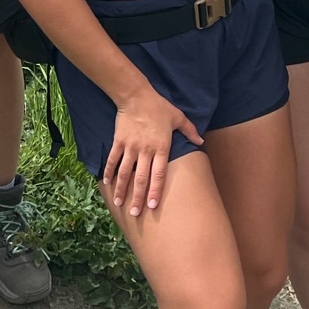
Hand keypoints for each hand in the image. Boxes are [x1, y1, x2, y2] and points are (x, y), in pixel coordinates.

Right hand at [103, 85, 202, 218]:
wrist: (136, 95)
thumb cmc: (159, 106)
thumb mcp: (178, 117)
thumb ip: (190, 131)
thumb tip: (201, 141)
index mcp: (161, 147)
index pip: (159, 174)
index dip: (155, 191)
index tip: (152, 206)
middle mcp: (145, 150)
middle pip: (141, 178)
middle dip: (137, 197)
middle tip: (135, 214)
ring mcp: (130, 146)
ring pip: (125, 172)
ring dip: (122, 189)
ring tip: (119, 204)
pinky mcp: (119, 141)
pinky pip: (113, 159)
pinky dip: (109, 171)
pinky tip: (107, 183)